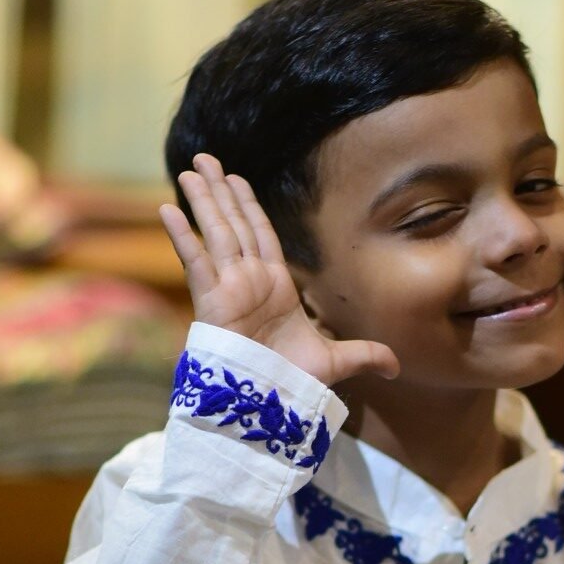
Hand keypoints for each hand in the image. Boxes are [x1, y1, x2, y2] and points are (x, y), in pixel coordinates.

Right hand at [160, 154, 398, 387]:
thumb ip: (364, 354)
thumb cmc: (293, 385)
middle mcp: (248, 281)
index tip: (235, 178)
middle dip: (220, 191)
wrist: (269, 406)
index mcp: (275, 287)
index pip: (260, 234)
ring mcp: (228, 288)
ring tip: (189, 168)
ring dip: (203, 200)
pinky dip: (182, 235)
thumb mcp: (336, 362)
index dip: (247, 205)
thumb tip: (397, 366)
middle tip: (205, 158)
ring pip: (215, 233)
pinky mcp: (211, 301)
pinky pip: (195, 262)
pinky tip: (167, 208)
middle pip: (234, 224)